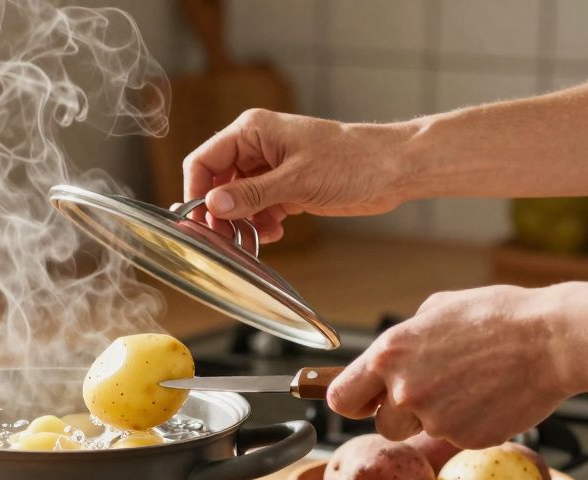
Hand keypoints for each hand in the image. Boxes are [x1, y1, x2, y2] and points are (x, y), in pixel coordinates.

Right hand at [183, 109, 414, 242]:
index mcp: (252, 132)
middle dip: (218, 213)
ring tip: (252, 239)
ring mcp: (270, 170)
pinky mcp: (285, 188)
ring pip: (236, 200)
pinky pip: (257, 209)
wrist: (392, 170)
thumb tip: (213, 205)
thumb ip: (252, 194)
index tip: (199, 222)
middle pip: (216, 183)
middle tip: (224, 240)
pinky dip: (259, 224)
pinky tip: (274, 233)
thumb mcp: (297, 180)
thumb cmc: (351, 160)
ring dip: (240, 222)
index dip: (196, 191)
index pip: (204, 160)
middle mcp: (256, 149)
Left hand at [325, 285, 572, 448]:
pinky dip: (470, 424)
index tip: (365, 403)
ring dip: (436, 420)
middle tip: (435, 393)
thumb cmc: (499, 317)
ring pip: (421, 433)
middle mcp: (404, 390)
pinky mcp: (466, 438)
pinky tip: (491, 397)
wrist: (554, 340)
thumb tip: (392, 354)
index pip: (340, 398)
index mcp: (389, 354)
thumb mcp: (438, 309)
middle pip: (382, 426)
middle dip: (402, 416)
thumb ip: (405, 337)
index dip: (353, 403)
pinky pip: (457, 438)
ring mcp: (435, 418)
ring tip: (469, 389)